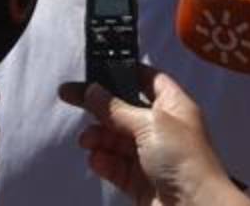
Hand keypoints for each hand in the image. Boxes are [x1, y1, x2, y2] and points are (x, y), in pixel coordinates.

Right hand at [59, 67, 249, 205]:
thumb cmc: (181, 156)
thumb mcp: (149, 123)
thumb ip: (116, 107)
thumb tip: (91, 89)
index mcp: (173, 106)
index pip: (148, 79)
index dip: (124, 71)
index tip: (96, 69)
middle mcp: (163, 128)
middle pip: (124, 109)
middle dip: (99, 106)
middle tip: (68, 96)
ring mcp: (151, 156)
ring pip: (116, 139)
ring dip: (99, 136)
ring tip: (87, 140)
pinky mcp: (140, 181)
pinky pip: (116, 166)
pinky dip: (104, 161)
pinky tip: (96, 159)